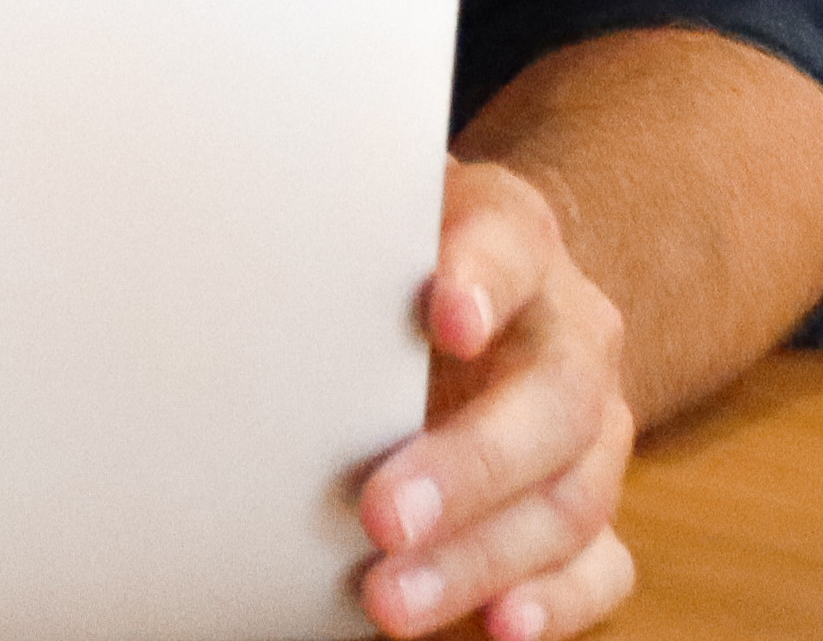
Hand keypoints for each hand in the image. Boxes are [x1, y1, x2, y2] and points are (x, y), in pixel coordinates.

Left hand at [356, 161, 638, 637]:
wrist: (481, 304)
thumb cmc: (395, 268)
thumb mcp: (364, 223)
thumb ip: (328, 235)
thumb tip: (225, 254)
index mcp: (515, 242)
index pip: (509, 245)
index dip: (482, 279)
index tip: (446, 318)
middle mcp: (571, 335)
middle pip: (552, 399)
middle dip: (468, 466)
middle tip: (380, 514)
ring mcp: (593, 430)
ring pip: (569, 498)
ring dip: (478, 558)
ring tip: (390, 598)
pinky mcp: (587, 506)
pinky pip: (597, 566)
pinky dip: (553, 603)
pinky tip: (497, 627)